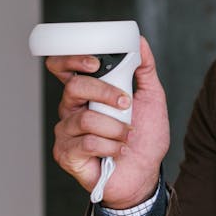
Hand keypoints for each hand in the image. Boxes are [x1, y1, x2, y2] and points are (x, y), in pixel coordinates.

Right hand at [45, 37, 169, 208]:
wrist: (146, 174)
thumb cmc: (145, 137)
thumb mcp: (152, 99)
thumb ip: (145, 70)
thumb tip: (139, 42)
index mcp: (87, 93)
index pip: (63, 67)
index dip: (71, 60)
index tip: (95, 62)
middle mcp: (72, 109)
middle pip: (73, 88)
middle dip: (104, 92)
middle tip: (125, 104)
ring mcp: (66, 132)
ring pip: (85, 118)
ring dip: (116, 128)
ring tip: (127, 136)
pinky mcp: (66, 154)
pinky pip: (87, 142)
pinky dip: (111, 146)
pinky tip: (118, 151)